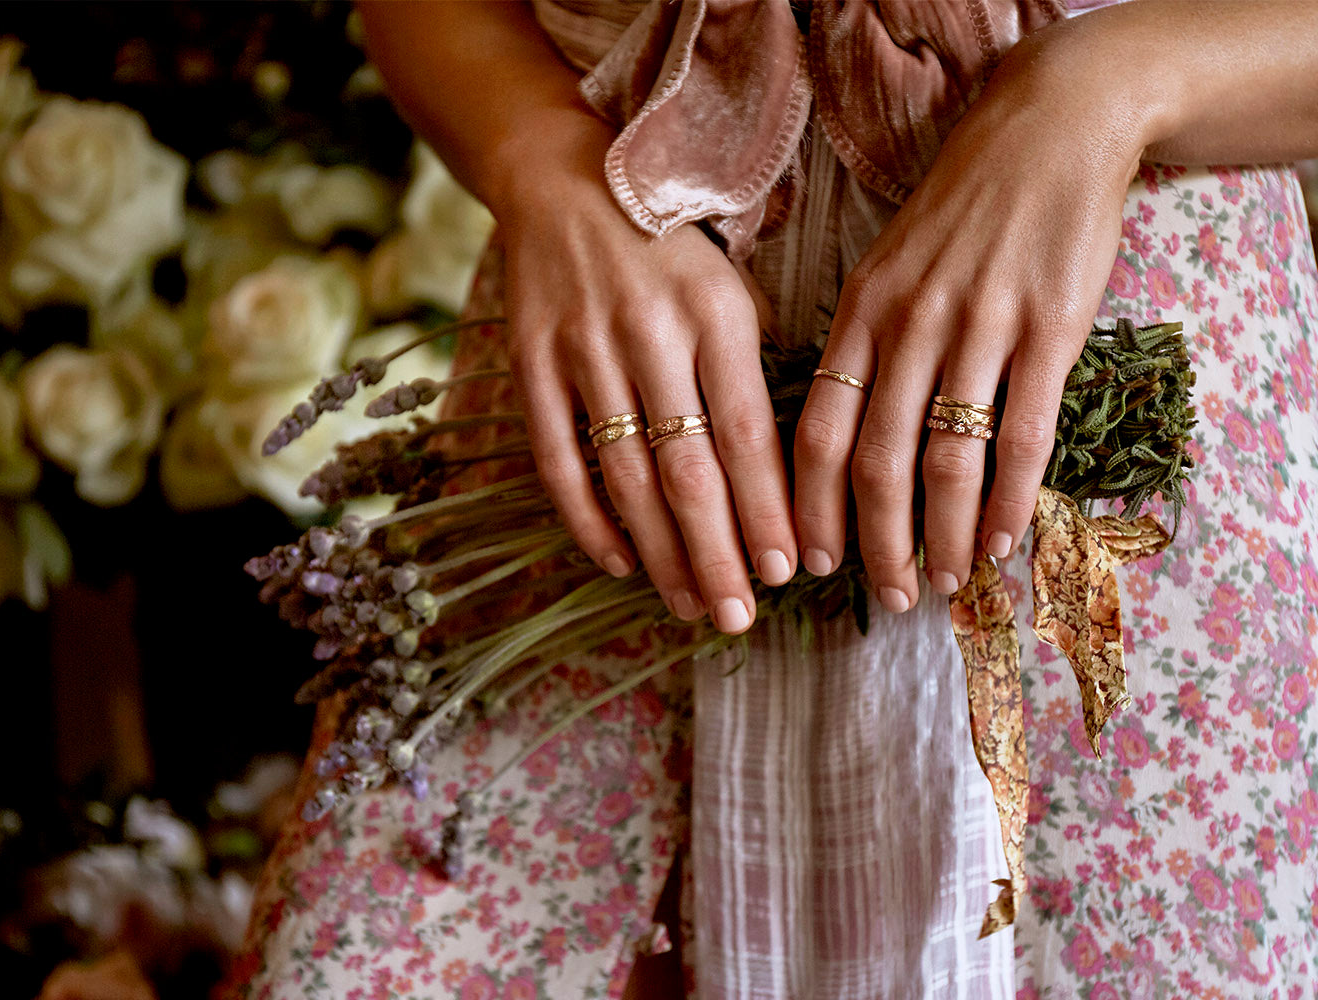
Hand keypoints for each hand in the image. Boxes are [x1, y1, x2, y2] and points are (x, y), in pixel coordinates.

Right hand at [497, 160, 796, 633]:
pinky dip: (587, 520)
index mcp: (715, 313)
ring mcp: (583, 350)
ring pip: (626, 477)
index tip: (786, 572)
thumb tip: (780, 486)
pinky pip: (557, 460)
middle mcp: (650, 333)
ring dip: (661, 553)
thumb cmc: (670, 251)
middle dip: (718, 555)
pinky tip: (619, 563)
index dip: (766, 511)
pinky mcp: (531, 363)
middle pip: (689, 470)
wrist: (564, 184)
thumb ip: (751, 374)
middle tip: (738, 617)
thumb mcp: (730, 291)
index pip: (748, 434)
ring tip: (690, 605)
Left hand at [793, 32, 1148, 608]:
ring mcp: (980, 327)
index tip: (813, 564)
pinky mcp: (1049, 330)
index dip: (810, 508)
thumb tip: (847, 438)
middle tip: (889, 597)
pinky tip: (1005, 541)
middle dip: (877, 545)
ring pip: (948, 460)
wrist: (1049, 129)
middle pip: (876, 461)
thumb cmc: (963, 208)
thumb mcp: (889, 265)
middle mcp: (909, 325)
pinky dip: (1010, 501)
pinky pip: (1021, 436)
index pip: (816, 430)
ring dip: (945, 535)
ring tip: (947, 581)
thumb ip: (866, 345)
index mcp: (860, 312)